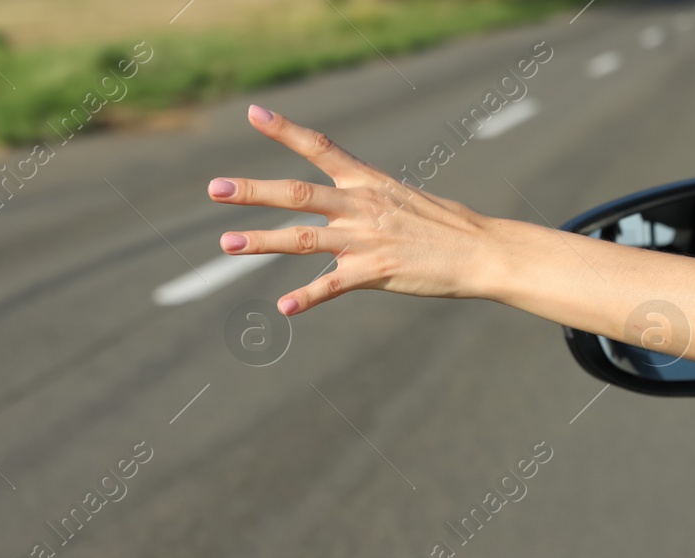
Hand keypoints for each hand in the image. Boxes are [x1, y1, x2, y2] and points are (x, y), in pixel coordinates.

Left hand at [209, 104, 503, 315]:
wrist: (480, 251)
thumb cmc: (445, 227)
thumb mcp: (404, 198)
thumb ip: (368, 199)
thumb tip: (349, 200)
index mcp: (368, 182)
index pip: (321, 147)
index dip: (285, 130)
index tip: (253, 113)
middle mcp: (361, 205)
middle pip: (297, 193)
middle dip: (253, 191)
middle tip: (214, 189)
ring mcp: (366, 239)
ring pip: (304, 238)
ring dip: (262, 241)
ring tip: (227, 245)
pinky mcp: (376, 271)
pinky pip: (333, 286)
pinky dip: (307, 297)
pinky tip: (284, 307)